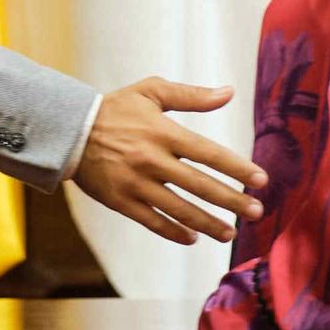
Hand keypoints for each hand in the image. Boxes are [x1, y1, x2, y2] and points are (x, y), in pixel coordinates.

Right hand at [71, 77, 267, 245]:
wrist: (68, 131)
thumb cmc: (115, 109)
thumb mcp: (151, 92)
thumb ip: (191, 95)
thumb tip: (228, 93)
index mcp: (162, 132)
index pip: (209, 153)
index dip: (237, 168)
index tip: (261, 181)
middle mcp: (152, 159)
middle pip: (200, 185)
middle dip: (232, 201)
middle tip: (256, 212)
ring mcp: (136, 183)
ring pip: (179, 209)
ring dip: (208, 223)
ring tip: (230, 233)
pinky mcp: (121, 201)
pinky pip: (152, 221)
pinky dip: (174, 232)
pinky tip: (192, 238)